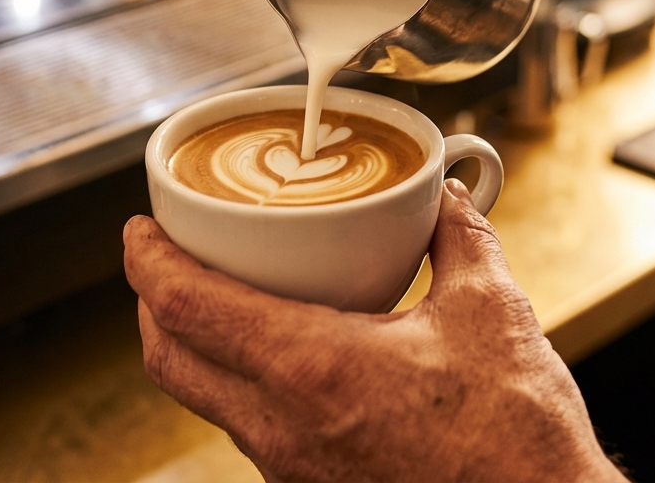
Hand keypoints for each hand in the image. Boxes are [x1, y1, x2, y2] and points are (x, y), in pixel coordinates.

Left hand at [124, 181, 623, 482]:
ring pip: (199, 395)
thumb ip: (457, 236)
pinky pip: (241, 423)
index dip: (147, 260)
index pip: (187, 306)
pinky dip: (228, 374)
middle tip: (159, 255)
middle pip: (168, 357)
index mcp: (312, 368)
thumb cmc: (516, 438)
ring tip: (208, 291)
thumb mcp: (489, 310)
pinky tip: (270, 347)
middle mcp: (283, 426)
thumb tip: (444, 198)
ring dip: (186, 337)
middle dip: (149, 298)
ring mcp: (291, 467)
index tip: (138, 228)